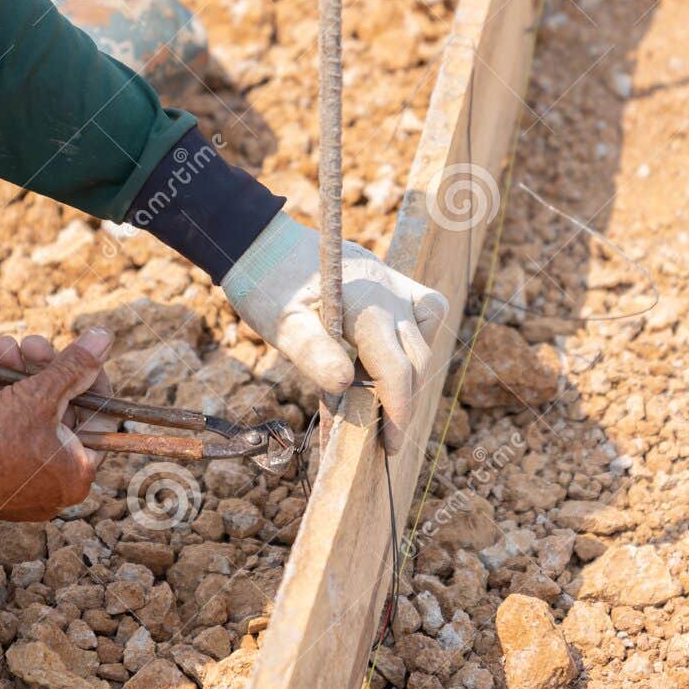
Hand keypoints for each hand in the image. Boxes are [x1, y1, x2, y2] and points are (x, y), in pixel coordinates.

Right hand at [0, 330, 117, 519]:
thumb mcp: (41, 395)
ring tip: (3, 346)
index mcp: (78, 471)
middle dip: (43, 371)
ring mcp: (20, 481)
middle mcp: (53, 482)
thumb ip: (75, 366)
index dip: (91, 379)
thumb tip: (103, 337)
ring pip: (27, 417)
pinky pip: (2, 433)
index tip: (79, 354)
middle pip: (60, 413)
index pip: (100, 418)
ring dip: (16, 377)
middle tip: (32, 343)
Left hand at [222, 213, 447, 452]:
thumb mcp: (280, 325)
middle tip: (382, 434)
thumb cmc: (267, 287)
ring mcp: (392, 280)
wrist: (261, 243)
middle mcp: (388, 288)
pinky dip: (415, 337)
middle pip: (417, 354)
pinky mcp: (390, 278)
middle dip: (405, 399)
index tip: (388, 445)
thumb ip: (312, 353)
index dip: (397, 411)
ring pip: (427, 329)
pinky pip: (424, 307)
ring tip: (380, 393)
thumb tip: (345, 385)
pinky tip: (385, 355)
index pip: (396, 367)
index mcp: (363, 303)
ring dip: (413, 367)